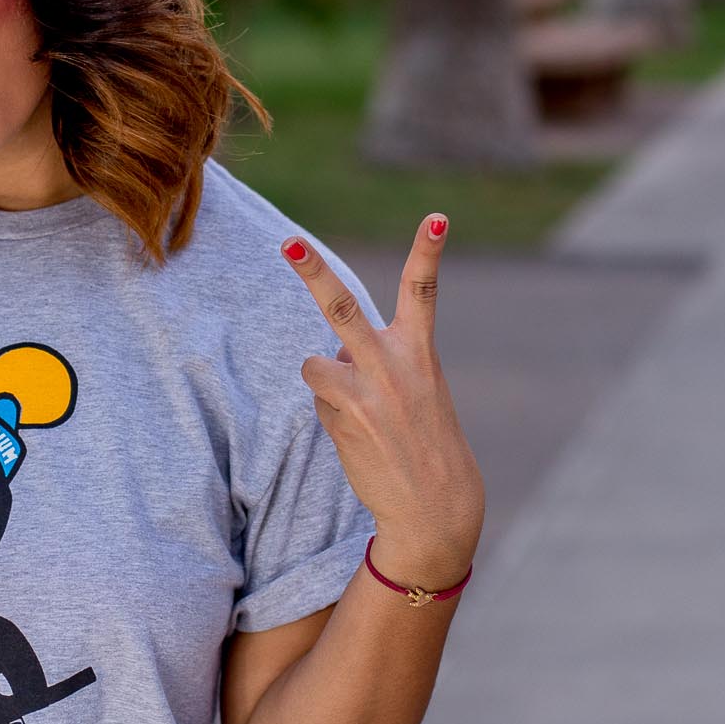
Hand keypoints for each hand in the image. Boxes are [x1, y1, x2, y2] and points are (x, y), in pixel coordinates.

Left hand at [280, 215, 483, 584]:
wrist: (435, 506)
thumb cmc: (424, 443)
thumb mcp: (416, 392)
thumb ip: (376, 362)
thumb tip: (332, 354)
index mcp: (420, 353)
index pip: (423, 290)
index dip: (428, 250)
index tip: (436, 217)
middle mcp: (394, 365)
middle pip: (344, 308)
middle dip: (313, 272)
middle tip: (288, 242)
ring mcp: (366, 392)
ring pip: (316, 364)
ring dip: (327, 383)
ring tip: (359, 413)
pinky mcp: (344, 418)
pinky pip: (320, 402)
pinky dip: (332, 415)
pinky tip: (359, 437)